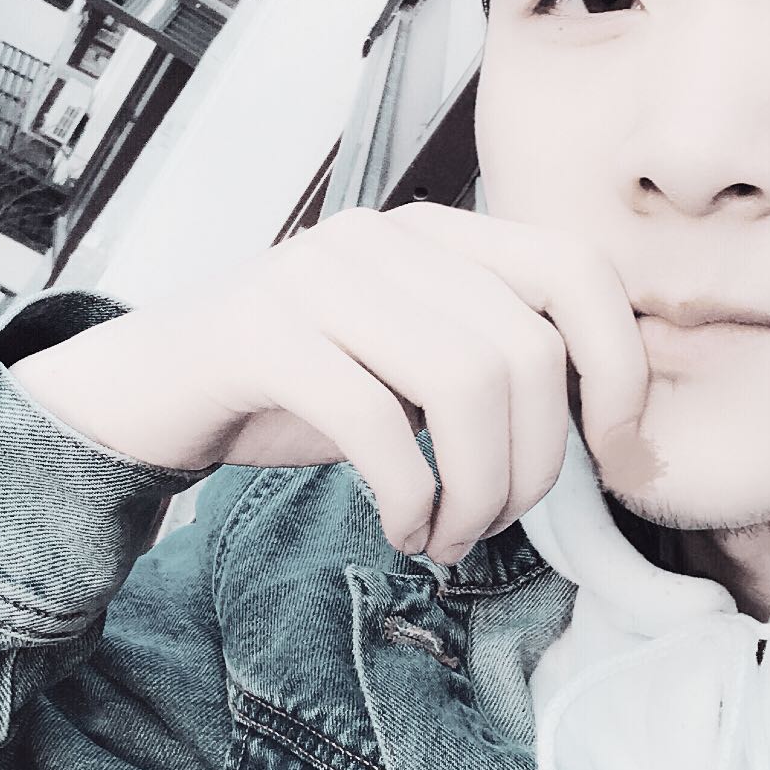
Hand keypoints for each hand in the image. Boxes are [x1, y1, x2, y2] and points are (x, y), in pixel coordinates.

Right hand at [8, 205, 649, 562]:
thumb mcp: (407, 368)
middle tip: (492, 525)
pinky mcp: (259, 331)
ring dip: (476, 491)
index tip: (614, 449)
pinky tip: (401, 529)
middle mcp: (382, 236)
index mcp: (434, 233)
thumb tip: (609, 422)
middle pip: (525, 349)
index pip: (575, 269)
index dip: (620, 363)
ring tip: (447, 537)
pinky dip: (410, 496)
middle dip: (532, 466)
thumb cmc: (293, 389)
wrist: (149, 391)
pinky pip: (375, 420)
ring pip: (464, 382)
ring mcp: (316, 274)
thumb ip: (492, 366)